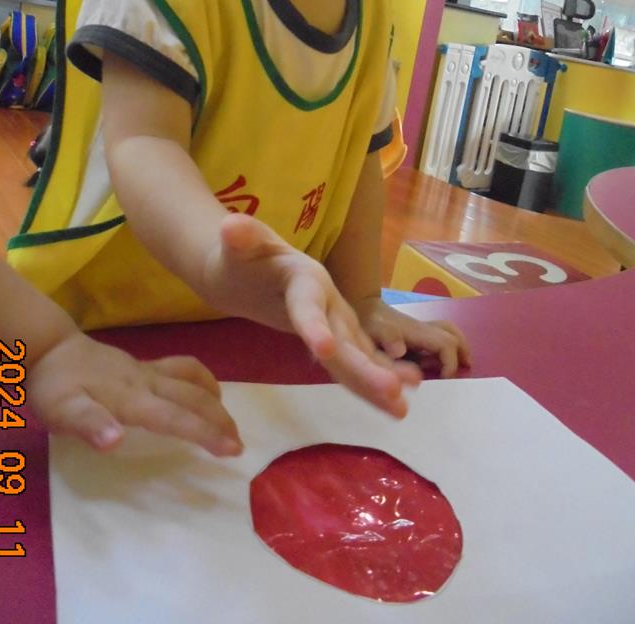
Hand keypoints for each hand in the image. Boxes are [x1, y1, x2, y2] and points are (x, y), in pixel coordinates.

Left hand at [27, 333, 241, 455]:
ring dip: (215, 399)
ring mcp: (146, 370)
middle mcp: (146, 382)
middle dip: (220, 420)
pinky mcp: (142, 366)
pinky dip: (202, 379)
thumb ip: (89, 424)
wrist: (47, 348)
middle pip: (194, 397)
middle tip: (239, 444)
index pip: (177, 417)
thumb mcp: (60, 411)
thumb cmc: (53, 387)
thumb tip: (115, 441)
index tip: (233, 449)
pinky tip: (205, 390)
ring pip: (192, 379)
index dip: (206, 433)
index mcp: (131, 398)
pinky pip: (182, 368)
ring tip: (228, 420)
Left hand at [202, 214, 421, 416]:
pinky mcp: (336, 338)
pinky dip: (372, 385)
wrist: (251, 267)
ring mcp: (336, 320)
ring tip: (403, 407)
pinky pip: (353, 364)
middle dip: (366, 366)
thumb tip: (231, 226)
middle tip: (392, 390)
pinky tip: (395, 407)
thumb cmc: (242, 256)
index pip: (308, 305)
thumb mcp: (238, 244)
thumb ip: (239, 237)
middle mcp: (330, 299)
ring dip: (379, 379)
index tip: (324, 350)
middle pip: (345, 337)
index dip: (316, 326)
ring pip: (357, 354)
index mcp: (305, 277)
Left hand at [352, 297, 471, 377]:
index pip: (446, 344)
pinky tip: (443, 360)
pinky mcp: (418, 332)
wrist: (365, 307)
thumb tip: (402, 351)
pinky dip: (450, 345)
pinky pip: (441, 334)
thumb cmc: (369, 321)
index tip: (444, 378)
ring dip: (459, 347)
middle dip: (461, 353)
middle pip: (453, 336)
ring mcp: (422, 329)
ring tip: (463, 364)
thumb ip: (388, 337)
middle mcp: (424, 329)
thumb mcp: (374, 330)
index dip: (450, 362)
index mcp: (417, 332)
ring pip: (449, 332)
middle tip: (464, 370)